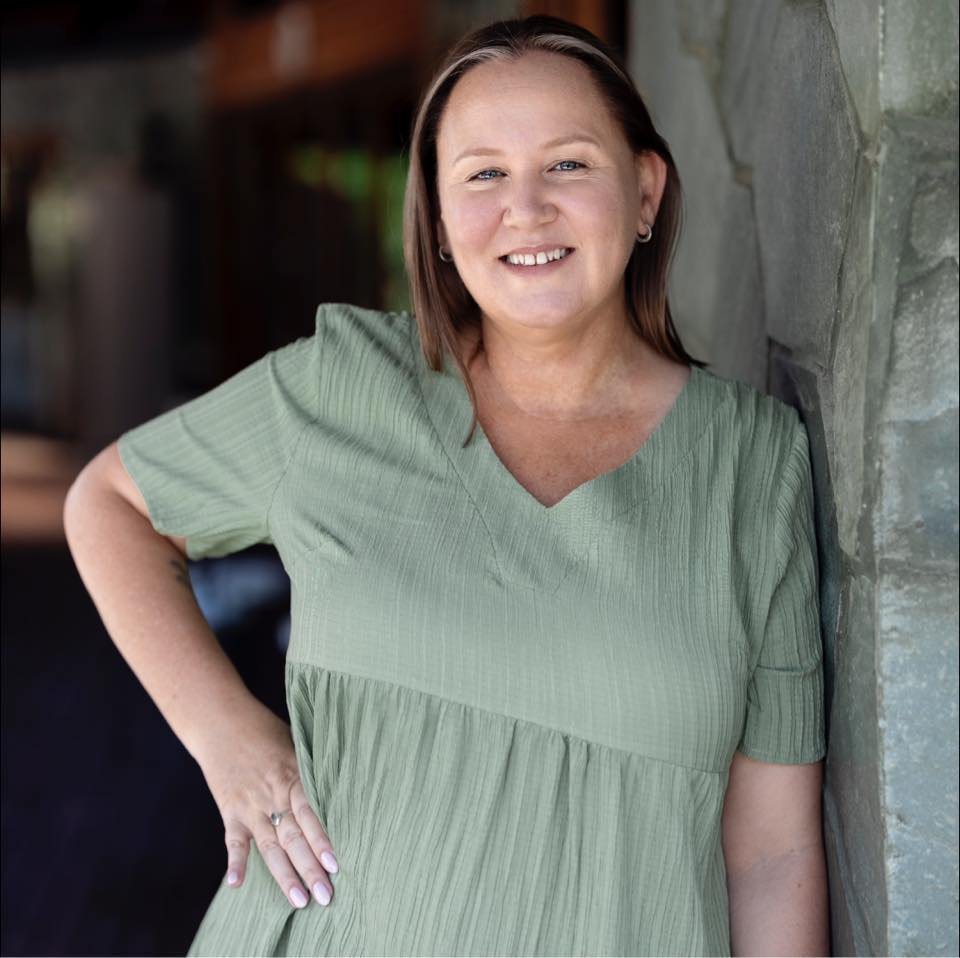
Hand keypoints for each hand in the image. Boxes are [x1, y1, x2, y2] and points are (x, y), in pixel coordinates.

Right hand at [194, 698, 338, 908]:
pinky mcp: (230, 810)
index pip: (312, 813)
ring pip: (270, 846)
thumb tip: (345, 783)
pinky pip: (233, 841)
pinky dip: (236, 862)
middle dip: (311, 868)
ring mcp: (250, 805)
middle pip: (294, 837)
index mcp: (294, 775)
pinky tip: (237, 884)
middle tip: (327, 895)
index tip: (337, 863)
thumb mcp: (297, 741)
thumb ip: (313, 768)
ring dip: (284, 875)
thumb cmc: (265, 729)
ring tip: (299, 900)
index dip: (323, 839)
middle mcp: (273, 794)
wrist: (221, 722)